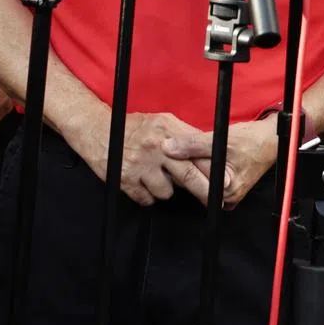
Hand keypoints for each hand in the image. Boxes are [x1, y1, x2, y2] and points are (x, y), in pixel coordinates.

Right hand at [72, 111, 218, 206]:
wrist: (98, 129)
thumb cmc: (133, 126)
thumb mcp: (161, 122)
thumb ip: (183, 135)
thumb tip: (208, 151)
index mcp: (167, 129)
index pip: (196, 152)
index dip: (213, 169)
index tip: (225, 181)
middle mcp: (155, 147)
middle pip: (188, 176)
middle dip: (205, 192)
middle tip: (215, 202)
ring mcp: (140, 165)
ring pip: (167, 192)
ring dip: (166, 189)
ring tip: (157, 176)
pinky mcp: (126, 180)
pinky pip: (147, 199)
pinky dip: (148, 195)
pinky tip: (143, 182)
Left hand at [163, 118, 277, 208]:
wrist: (270, 141)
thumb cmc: (251, 141)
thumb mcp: (220, 138)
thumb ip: (192, 144)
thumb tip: (168, 147)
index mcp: (225, 188)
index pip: (192, 174)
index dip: (184, 157)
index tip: (178, 145)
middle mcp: (226, 197)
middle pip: (195, 179)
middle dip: (189, 161)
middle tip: (190, 145)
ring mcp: (227, 195)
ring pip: (201, 177)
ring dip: (197, 162)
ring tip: (202, 148)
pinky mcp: (227, 189)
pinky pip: (209, 178)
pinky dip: (205, 166)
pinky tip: (207, 155)